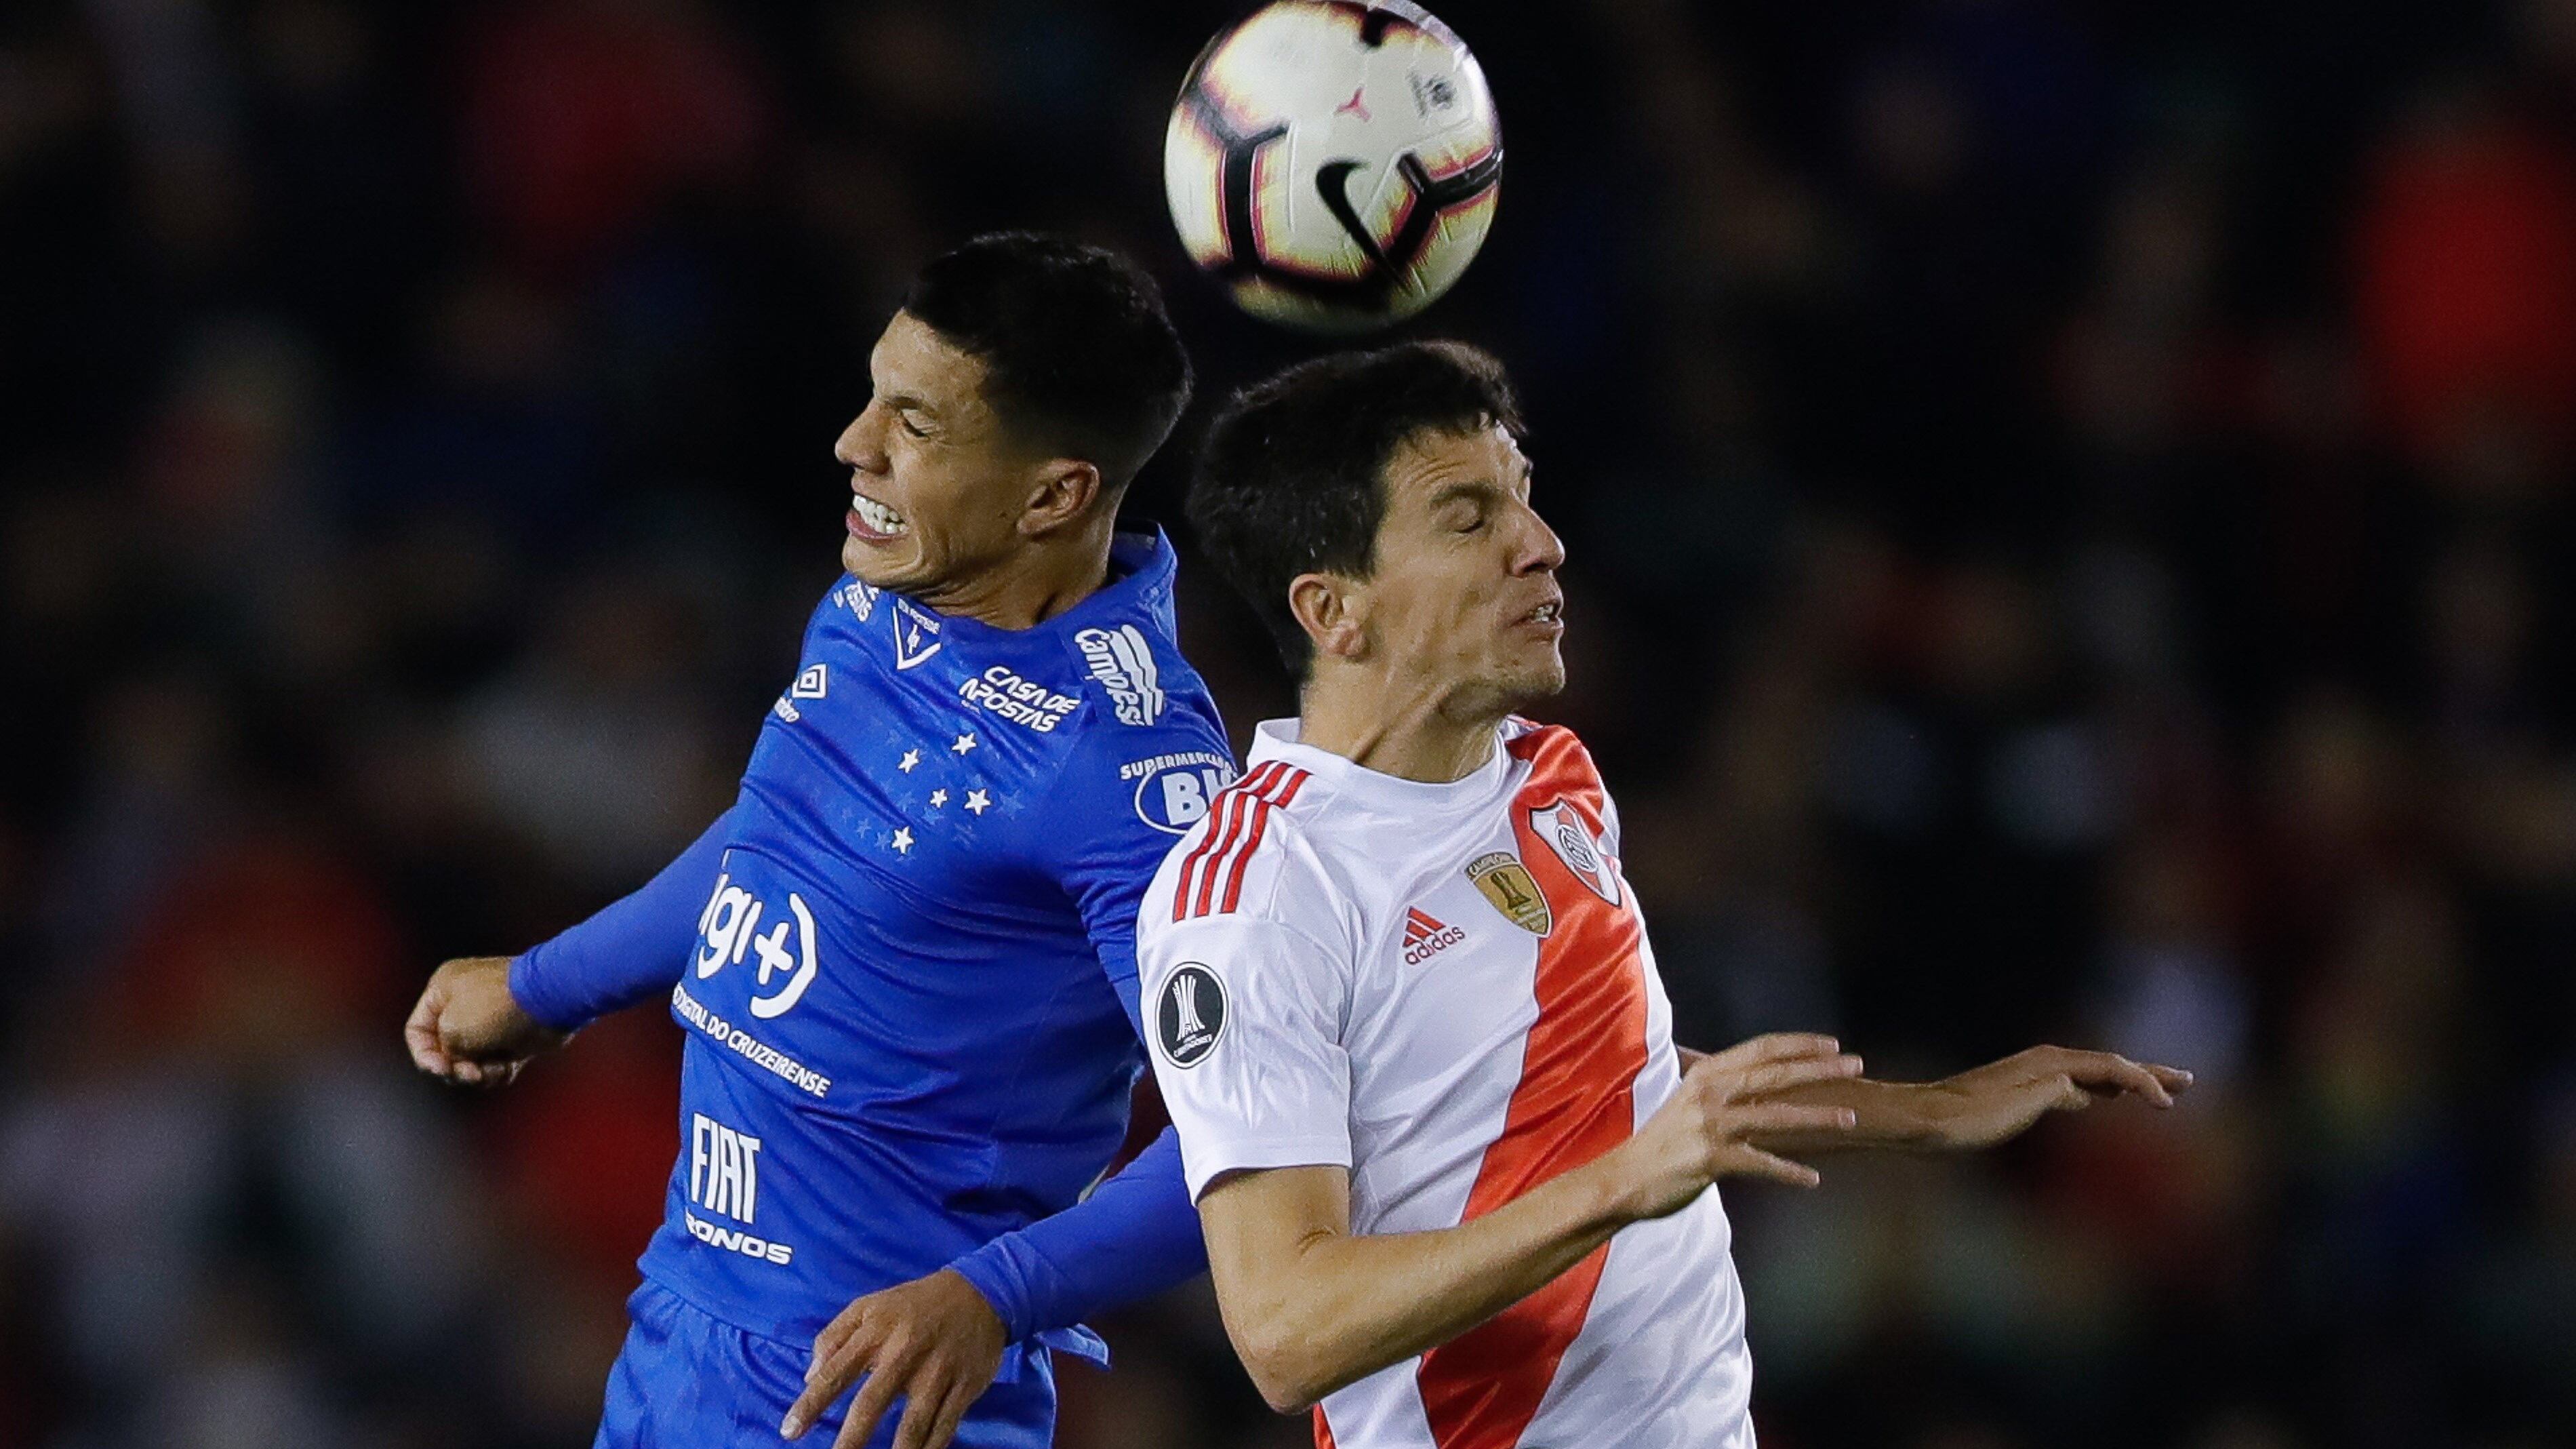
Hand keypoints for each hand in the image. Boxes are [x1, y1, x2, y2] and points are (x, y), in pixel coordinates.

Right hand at [402, 956, 562, 1086]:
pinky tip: (508, 1066)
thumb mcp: (452, 1028)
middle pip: (445, 1050)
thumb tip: (457, 1060)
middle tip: (471, 1073)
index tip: (440, 1069)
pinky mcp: (512, 1036)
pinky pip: (495, 1064)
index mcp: (443, 990)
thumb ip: (443, 1049)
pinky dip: (499, 1071)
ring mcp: (490, 1021)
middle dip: (456, 1068)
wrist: (549, 1001)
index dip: (424, 1055)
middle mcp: (464, 1003)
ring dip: (480, 1073)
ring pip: (471, 1062)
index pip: (417, 1030)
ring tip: (495, 1068)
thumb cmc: (497, 1008)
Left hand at [782, 1268, 1007, 1448]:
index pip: (836, 1371)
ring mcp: (938, 1371)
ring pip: (914, 1422)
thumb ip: (833, 1336)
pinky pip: (945, 1426)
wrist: (981, 1293)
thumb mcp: (868, 1306)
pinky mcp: (964, 1385)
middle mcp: (905, 1352)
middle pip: (873, 1402)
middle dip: (851, 1438)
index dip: (811, 1404)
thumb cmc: (913, 1305)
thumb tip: (809, 1376)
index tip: (789, 1431)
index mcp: (876, 1331)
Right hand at [1611, 1033, 1863, 1218]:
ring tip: (1850, 1119)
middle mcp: (1710, 1093)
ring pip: (1776, 1116)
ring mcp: (1712, 1126)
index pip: (1760, 1049)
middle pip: (1775, 1074)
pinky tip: (1812, 1180)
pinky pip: (1761, 1164)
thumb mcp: (1687, 1103)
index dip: (1799, 1044)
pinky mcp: (1712, 1159)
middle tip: (1855, 1064)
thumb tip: (1756, 1083)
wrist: (1624, 1177)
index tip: (1832, 1044)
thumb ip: (1721, 1090)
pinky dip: (1788, 1172)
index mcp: (1706, 1075)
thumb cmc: (1660, 1143)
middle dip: (1819, 1068)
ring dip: (1817, 1117)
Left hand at [1925, 1045, 2192, 1150]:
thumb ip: (2057, 1091)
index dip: (2144, 1083)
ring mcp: (2035, 1074)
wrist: (1926, 1120)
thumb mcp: (2019, 1105)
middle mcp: (2045, 1062)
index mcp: (2050, 1063)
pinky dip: (2100, 1090)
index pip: (2112, 1068)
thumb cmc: (1970, 1117)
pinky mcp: (2024, 1090)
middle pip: (2109, 1065)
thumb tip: (2085, 1089)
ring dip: (2127, 1081)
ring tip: (2155, 1088)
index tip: (2170, 1105)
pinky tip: (2102, 1098)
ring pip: (2094, 1074)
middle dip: (2147, 1073)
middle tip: (2186, 1081)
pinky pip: (2076, 1085)